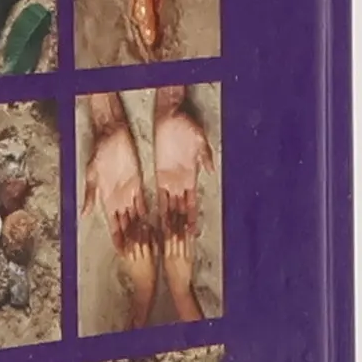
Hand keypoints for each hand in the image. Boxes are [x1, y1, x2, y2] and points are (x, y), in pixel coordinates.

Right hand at [81, 92, 147, 251]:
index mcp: (107, 200)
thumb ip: (90, 195)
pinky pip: (146, 203)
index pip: (115, 226)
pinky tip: (156, 226)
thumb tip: (84, 213)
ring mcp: (130, 193)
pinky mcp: (139, 184)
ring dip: (144, 231)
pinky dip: (151, 215)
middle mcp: (119, 200)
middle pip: (128, 226)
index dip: (120, 240)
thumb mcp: (92, 175)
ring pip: (138, 218)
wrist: (112, 135)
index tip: (125, 254)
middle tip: (144, 257)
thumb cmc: (100, 152)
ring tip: (153, 245)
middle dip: (135, 242)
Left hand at [151, 83, 214, 237]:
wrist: (170, 115)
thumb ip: (205, 155)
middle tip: (174, 247)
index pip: (190, 204)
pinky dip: (152, 210)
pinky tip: (149, 223)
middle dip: (176, 229)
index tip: (191, 234)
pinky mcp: (156, 175)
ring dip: (163, 224)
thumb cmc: (186, 125)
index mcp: (189, 176)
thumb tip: (212, 168)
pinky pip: (153, 196)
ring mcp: (167, 180)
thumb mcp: (198, 139)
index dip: (190, 219)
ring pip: (165, 208)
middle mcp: (178, 183)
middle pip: (177, 211)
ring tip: (160, 240)